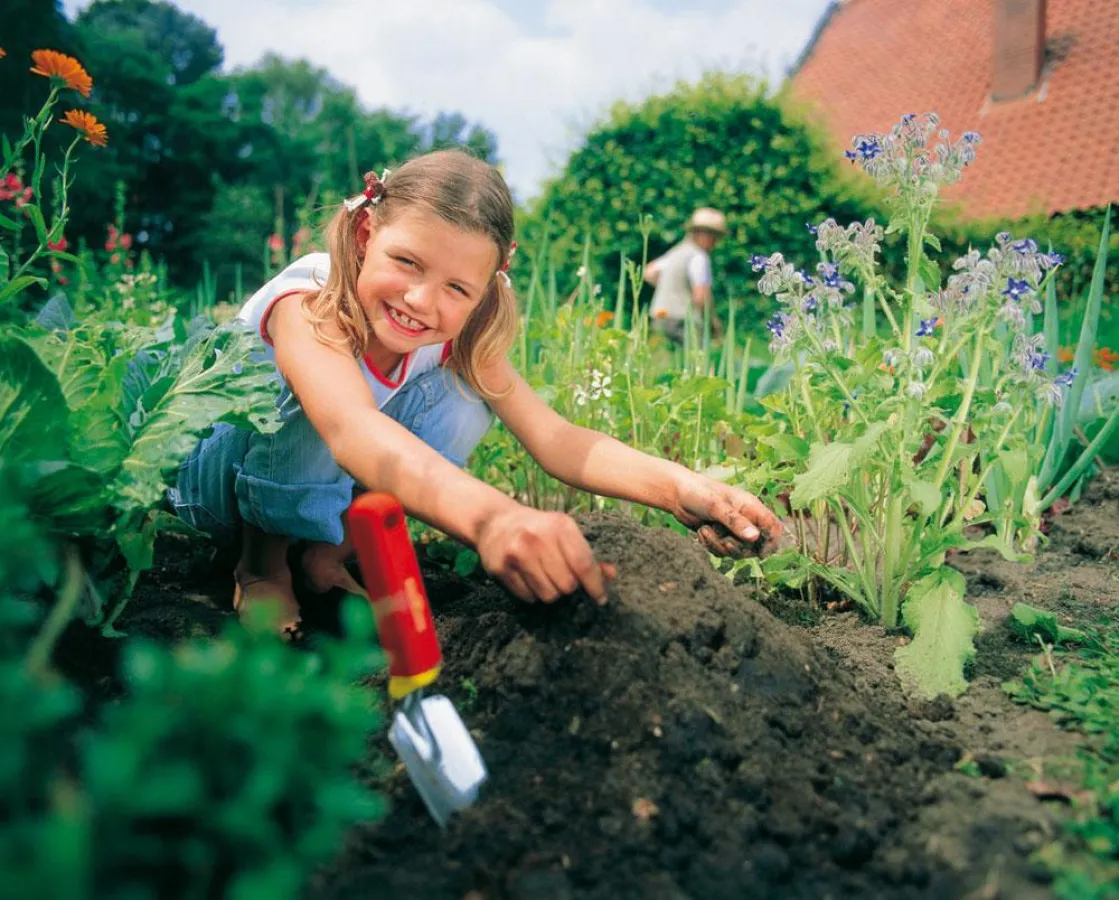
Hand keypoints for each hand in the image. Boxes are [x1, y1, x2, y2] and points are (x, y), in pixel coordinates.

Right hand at [475, 504, 615, 603]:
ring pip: (548, 595)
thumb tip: (610, 575)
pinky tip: (527, 578)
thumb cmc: (537, 529)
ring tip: (544, 577)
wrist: (494, 521)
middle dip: (568, 587)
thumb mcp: (563, 533)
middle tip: (561, 577)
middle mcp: (538, 538)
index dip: (595, 585)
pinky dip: (532, 594)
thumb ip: (587, 554)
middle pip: (567, 585)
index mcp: (560, 525)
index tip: (600, 598)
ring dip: (550, 592)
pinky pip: (528, 597)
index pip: (583, 564)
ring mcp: (517, 553)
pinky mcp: (500, 567)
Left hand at [670, 471, 782, 556]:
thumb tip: (755, 538)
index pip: (774, 527)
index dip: (771, 542)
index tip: (760, 553)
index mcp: (751, 506)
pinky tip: (701, 532)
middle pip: (755, 545)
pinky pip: (722, 551)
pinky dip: (710, 545)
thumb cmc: (698, 492)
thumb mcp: (716, 506)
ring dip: (719, 545)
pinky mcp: (720, 536)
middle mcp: (745, 519)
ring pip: (736, 551)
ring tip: (705, 530)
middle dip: (738, 548)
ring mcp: (732, 528)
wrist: (676, 493)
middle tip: (725, 541)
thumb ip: (735, 522)